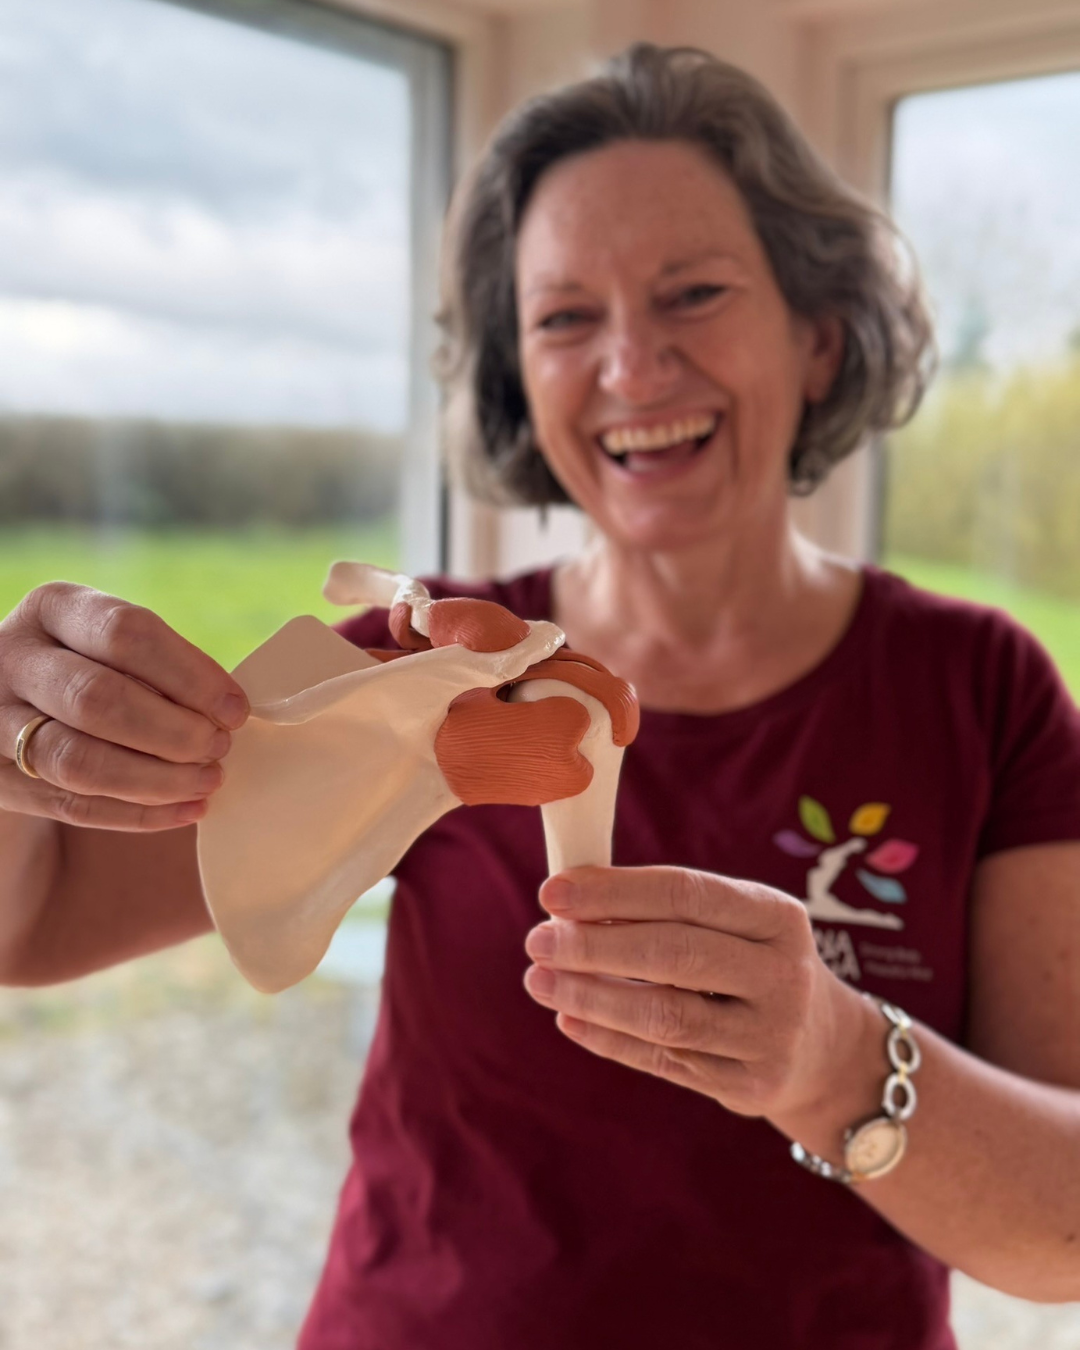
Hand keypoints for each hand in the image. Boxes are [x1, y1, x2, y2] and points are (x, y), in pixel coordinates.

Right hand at [0, 583, 248, 830]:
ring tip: (208, 780)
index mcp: (52, 608)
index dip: (190, 676)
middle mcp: (10, 658)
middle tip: (219, 747)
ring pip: (77, 760)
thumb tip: (227, 712)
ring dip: (156, 779)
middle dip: (173, 731)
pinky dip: (138, 813)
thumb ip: (158, 667)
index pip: (125, 634)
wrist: (17, 704)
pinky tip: (187, 809)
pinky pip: (70, 805)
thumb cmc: (92, 666)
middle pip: (96, 699)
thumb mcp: (111, 644)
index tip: (236, 710)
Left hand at [523, 865, 873, 1124]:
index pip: (687, 893)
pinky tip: (569, 1018)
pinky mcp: (751, 1086)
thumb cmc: (750, 962)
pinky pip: (665, 1061)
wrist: (823, 1047)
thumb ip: (665, 910)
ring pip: (667, 1016)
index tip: (553, 891)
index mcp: (777, 916)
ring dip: (593, 996)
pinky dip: (610, 1040)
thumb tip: (569, 902)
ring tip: (540, 980)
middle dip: (596, 945)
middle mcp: (782, 974)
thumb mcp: (735, 923)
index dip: (615, 891)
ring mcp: (770, 1036)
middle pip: (676, 955)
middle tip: (538, 940)